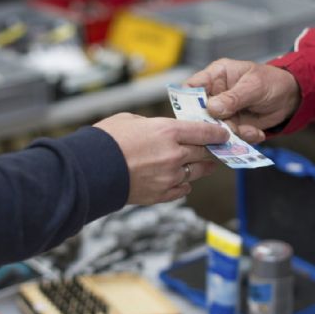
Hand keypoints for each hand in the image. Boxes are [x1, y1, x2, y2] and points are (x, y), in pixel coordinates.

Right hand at [94, 113, 228, 204]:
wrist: (91, 169)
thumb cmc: (106, 141)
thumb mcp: (130, 119)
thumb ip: (152, 125)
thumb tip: (160, 130)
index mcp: (168, 131)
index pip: (204, 132)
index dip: (217, 133)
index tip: (223, 134)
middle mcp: (174, 154)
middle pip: (203, 152)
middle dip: (210, 150)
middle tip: (215, 149)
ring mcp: (169, 176)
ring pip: (196, 172)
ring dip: (201, 168)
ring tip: (205, 165)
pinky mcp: (160, 194)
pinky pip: (182, 190)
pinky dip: (184, 185)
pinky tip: (183, 181)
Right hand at [186, 58, 300, 142]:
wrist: (290, 98)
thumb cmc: (271, 81)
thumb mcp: (254, 86)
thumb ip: (233, 97)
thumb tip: (212, 108)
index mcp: (216, 76)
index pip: (192, 87)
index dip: (186, 101)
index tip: (193, 115)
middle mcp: (215, 95)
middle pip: (200, 113)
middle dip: (212, 124)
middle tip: (228, 128)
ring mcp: (223, 113)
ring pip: (215, 129)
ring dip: (231, 134)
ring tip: (250, 131)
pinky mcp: (233, 126)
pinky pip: (230, 137)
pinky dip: (244, 138)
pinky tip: (257, 132)